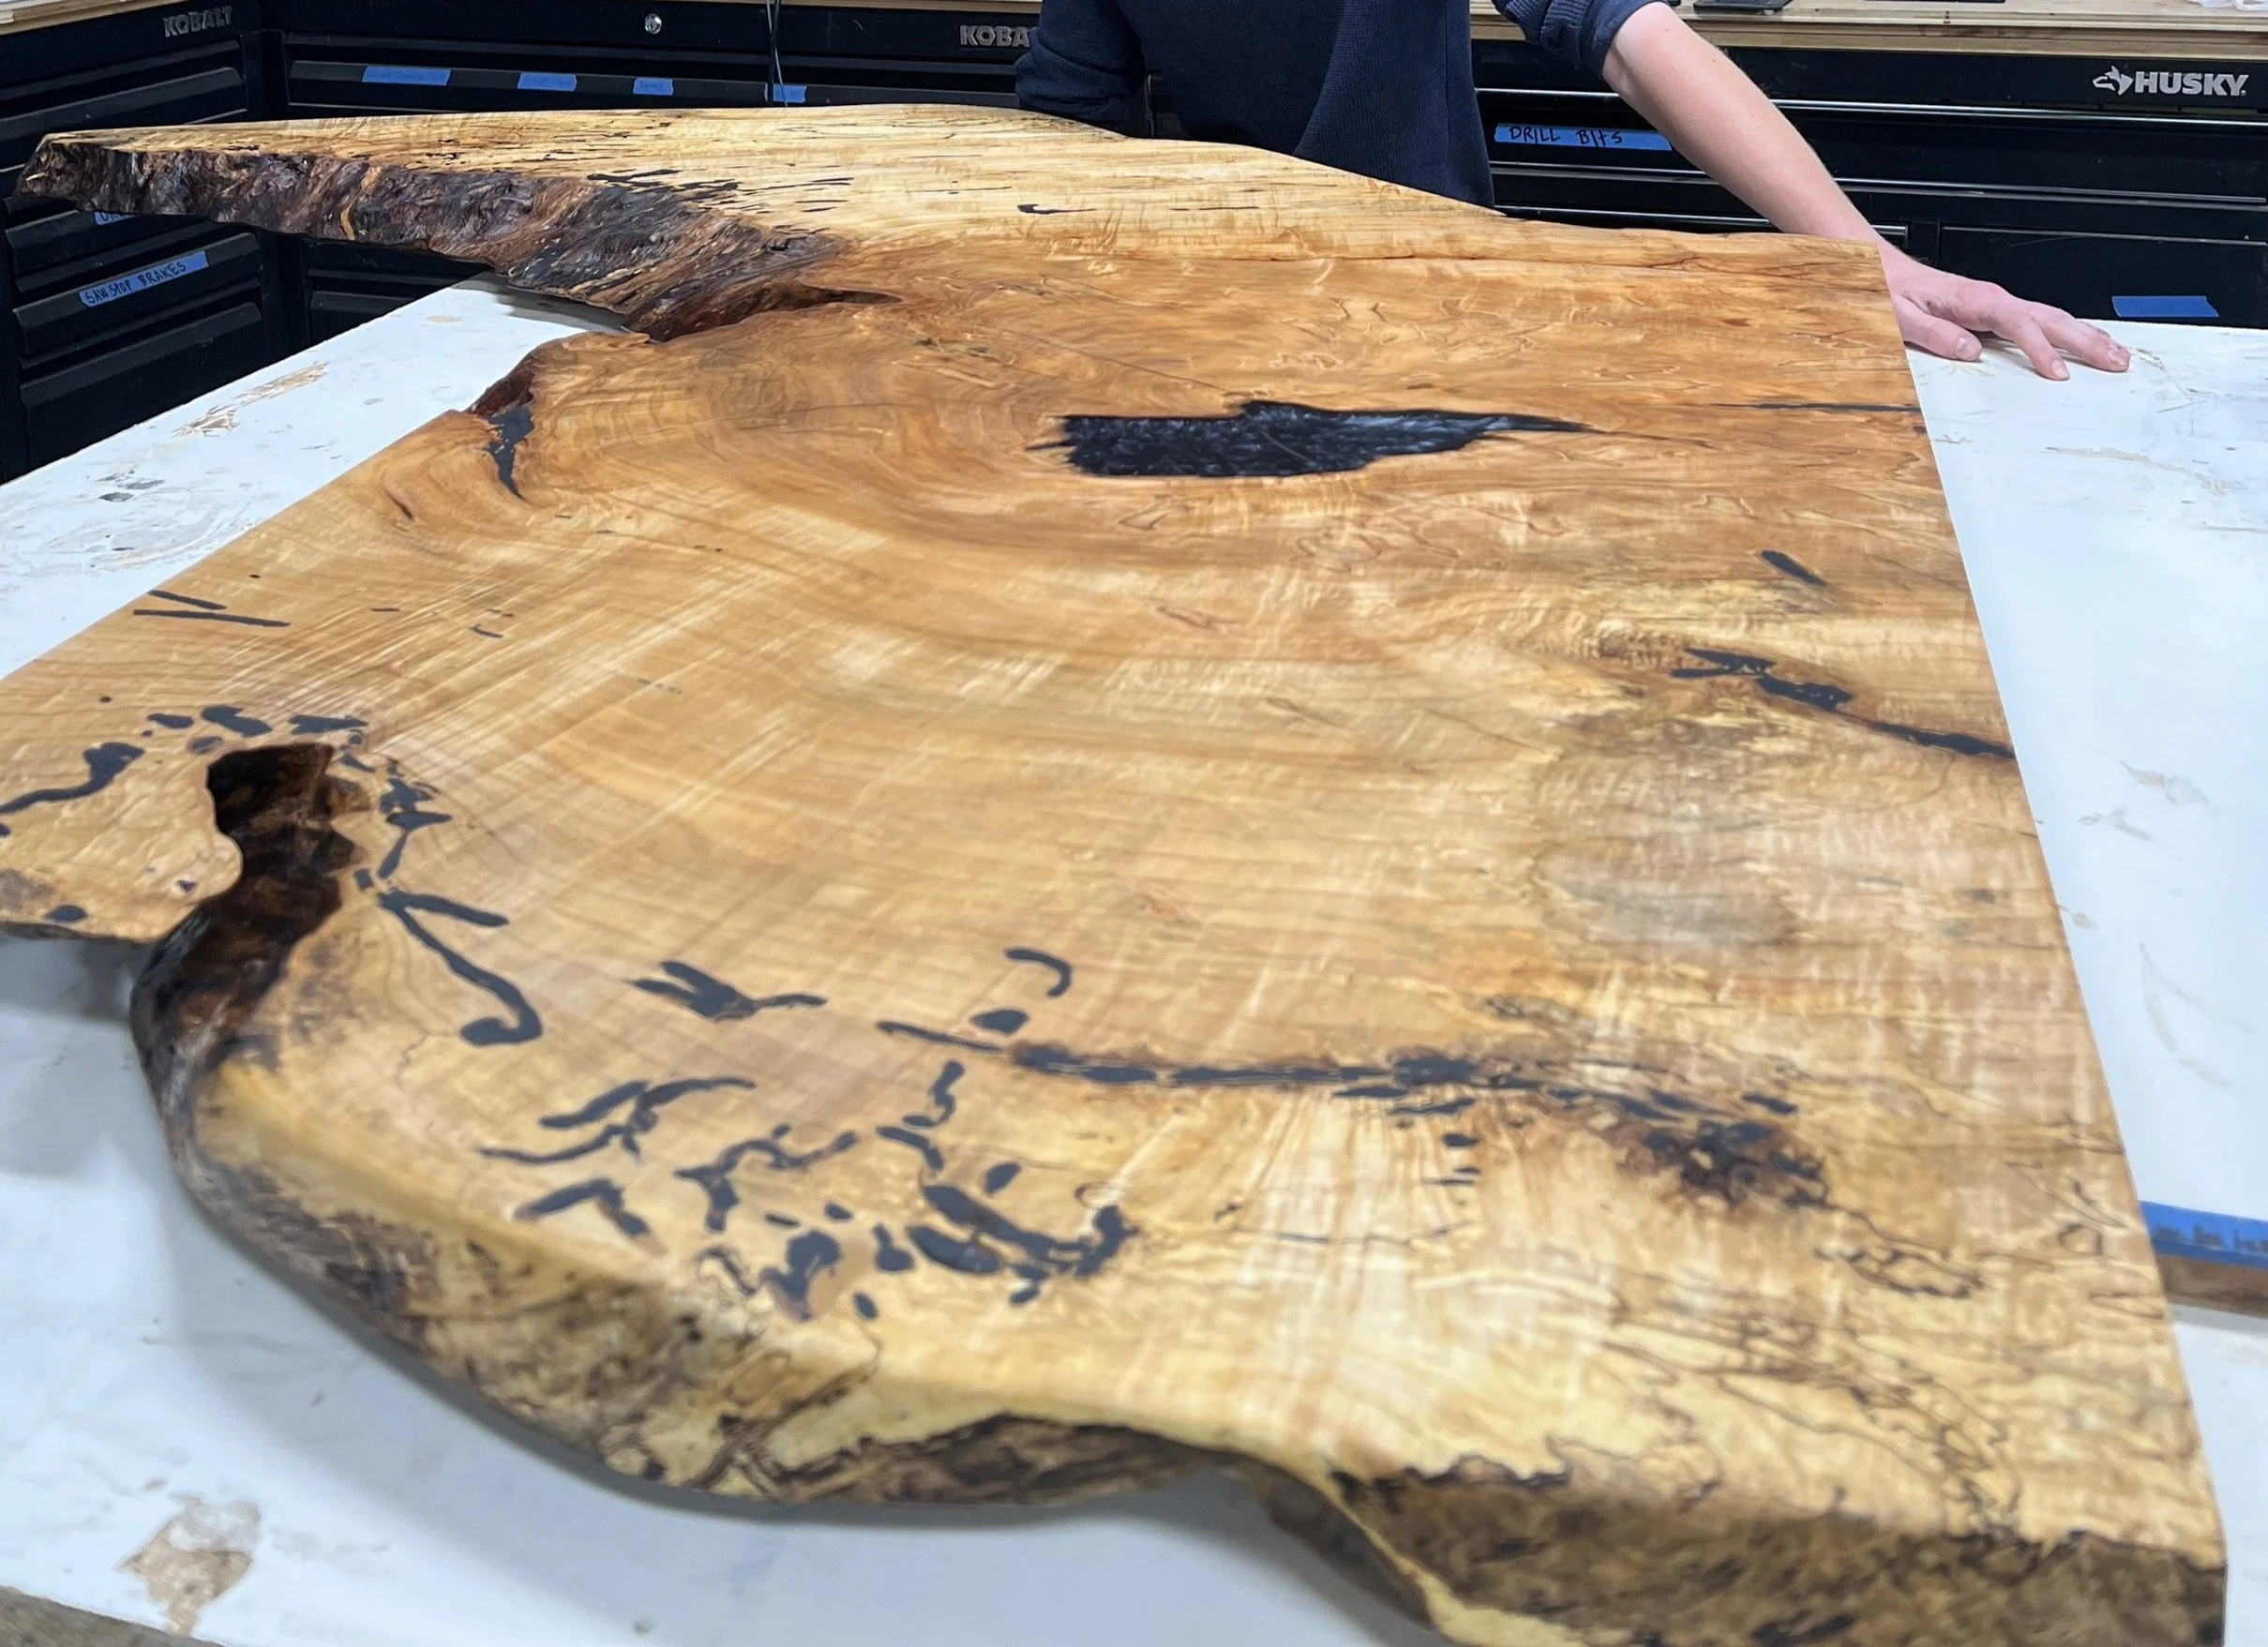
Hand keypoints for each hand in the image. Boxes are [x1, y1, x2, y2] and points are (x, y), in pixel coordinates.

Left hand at [1879, 244, 2128, 379]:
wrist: (1887, 272)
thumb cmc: (1893, 292)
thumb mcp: (1902, 316)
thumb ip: (1934, 334)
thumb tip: (1969, 350)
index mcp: (1976, 300)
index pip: (2020, 326)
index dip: (2041, 350)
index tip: (2057, 373)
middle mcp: (1993, 299)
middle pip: (2052, 318)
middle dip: (2087, 340)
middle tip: (2116, 362)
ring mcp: (1999, 305)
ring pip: (2053, 318)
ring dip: (2086, 336)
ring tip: (2116, 355)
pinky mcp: (1997, 311)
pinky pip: (2040, 322)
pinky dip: (2067, 333)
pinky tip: (2083, 344)